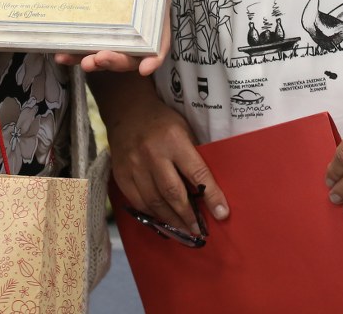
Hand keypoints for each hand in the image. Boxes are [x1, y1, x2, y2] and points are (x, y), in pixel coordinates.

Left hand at [54, 0, 186, 75]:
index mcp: (154, 27)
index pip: (157, 48)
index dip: (153, 60)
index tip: (145, 69)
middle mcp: (134, 40)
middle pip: (128, 58)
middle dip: (115, 62)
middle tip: (99, 58)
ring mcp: (113, 41)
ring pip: (104, 58)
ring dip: (93, 62)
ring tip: (82, 61)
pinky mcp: (94, 38)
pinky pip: (84, 50)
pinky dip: (73, 54)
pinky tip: (60, 54)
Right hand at [106, 91, 227, 236]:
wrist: (127, 111)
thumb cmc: (162, 122)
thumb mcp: (184, 130)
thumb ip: (193, 157)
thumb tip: (208, 192)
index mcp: (174, 139)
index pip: (197, 173)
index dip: (211, 196)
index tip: (222, 214)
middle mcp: (152, 153)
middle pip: (173, 193)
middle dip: (188, 216)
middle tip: (199, 231)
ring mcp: (134, 165)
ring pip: (154, 202)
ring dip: (171, 221)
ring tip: (184, 231)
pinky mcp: (121, 174)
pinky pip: (137, 202)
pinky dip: (152, 215)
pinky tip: (163, 221)